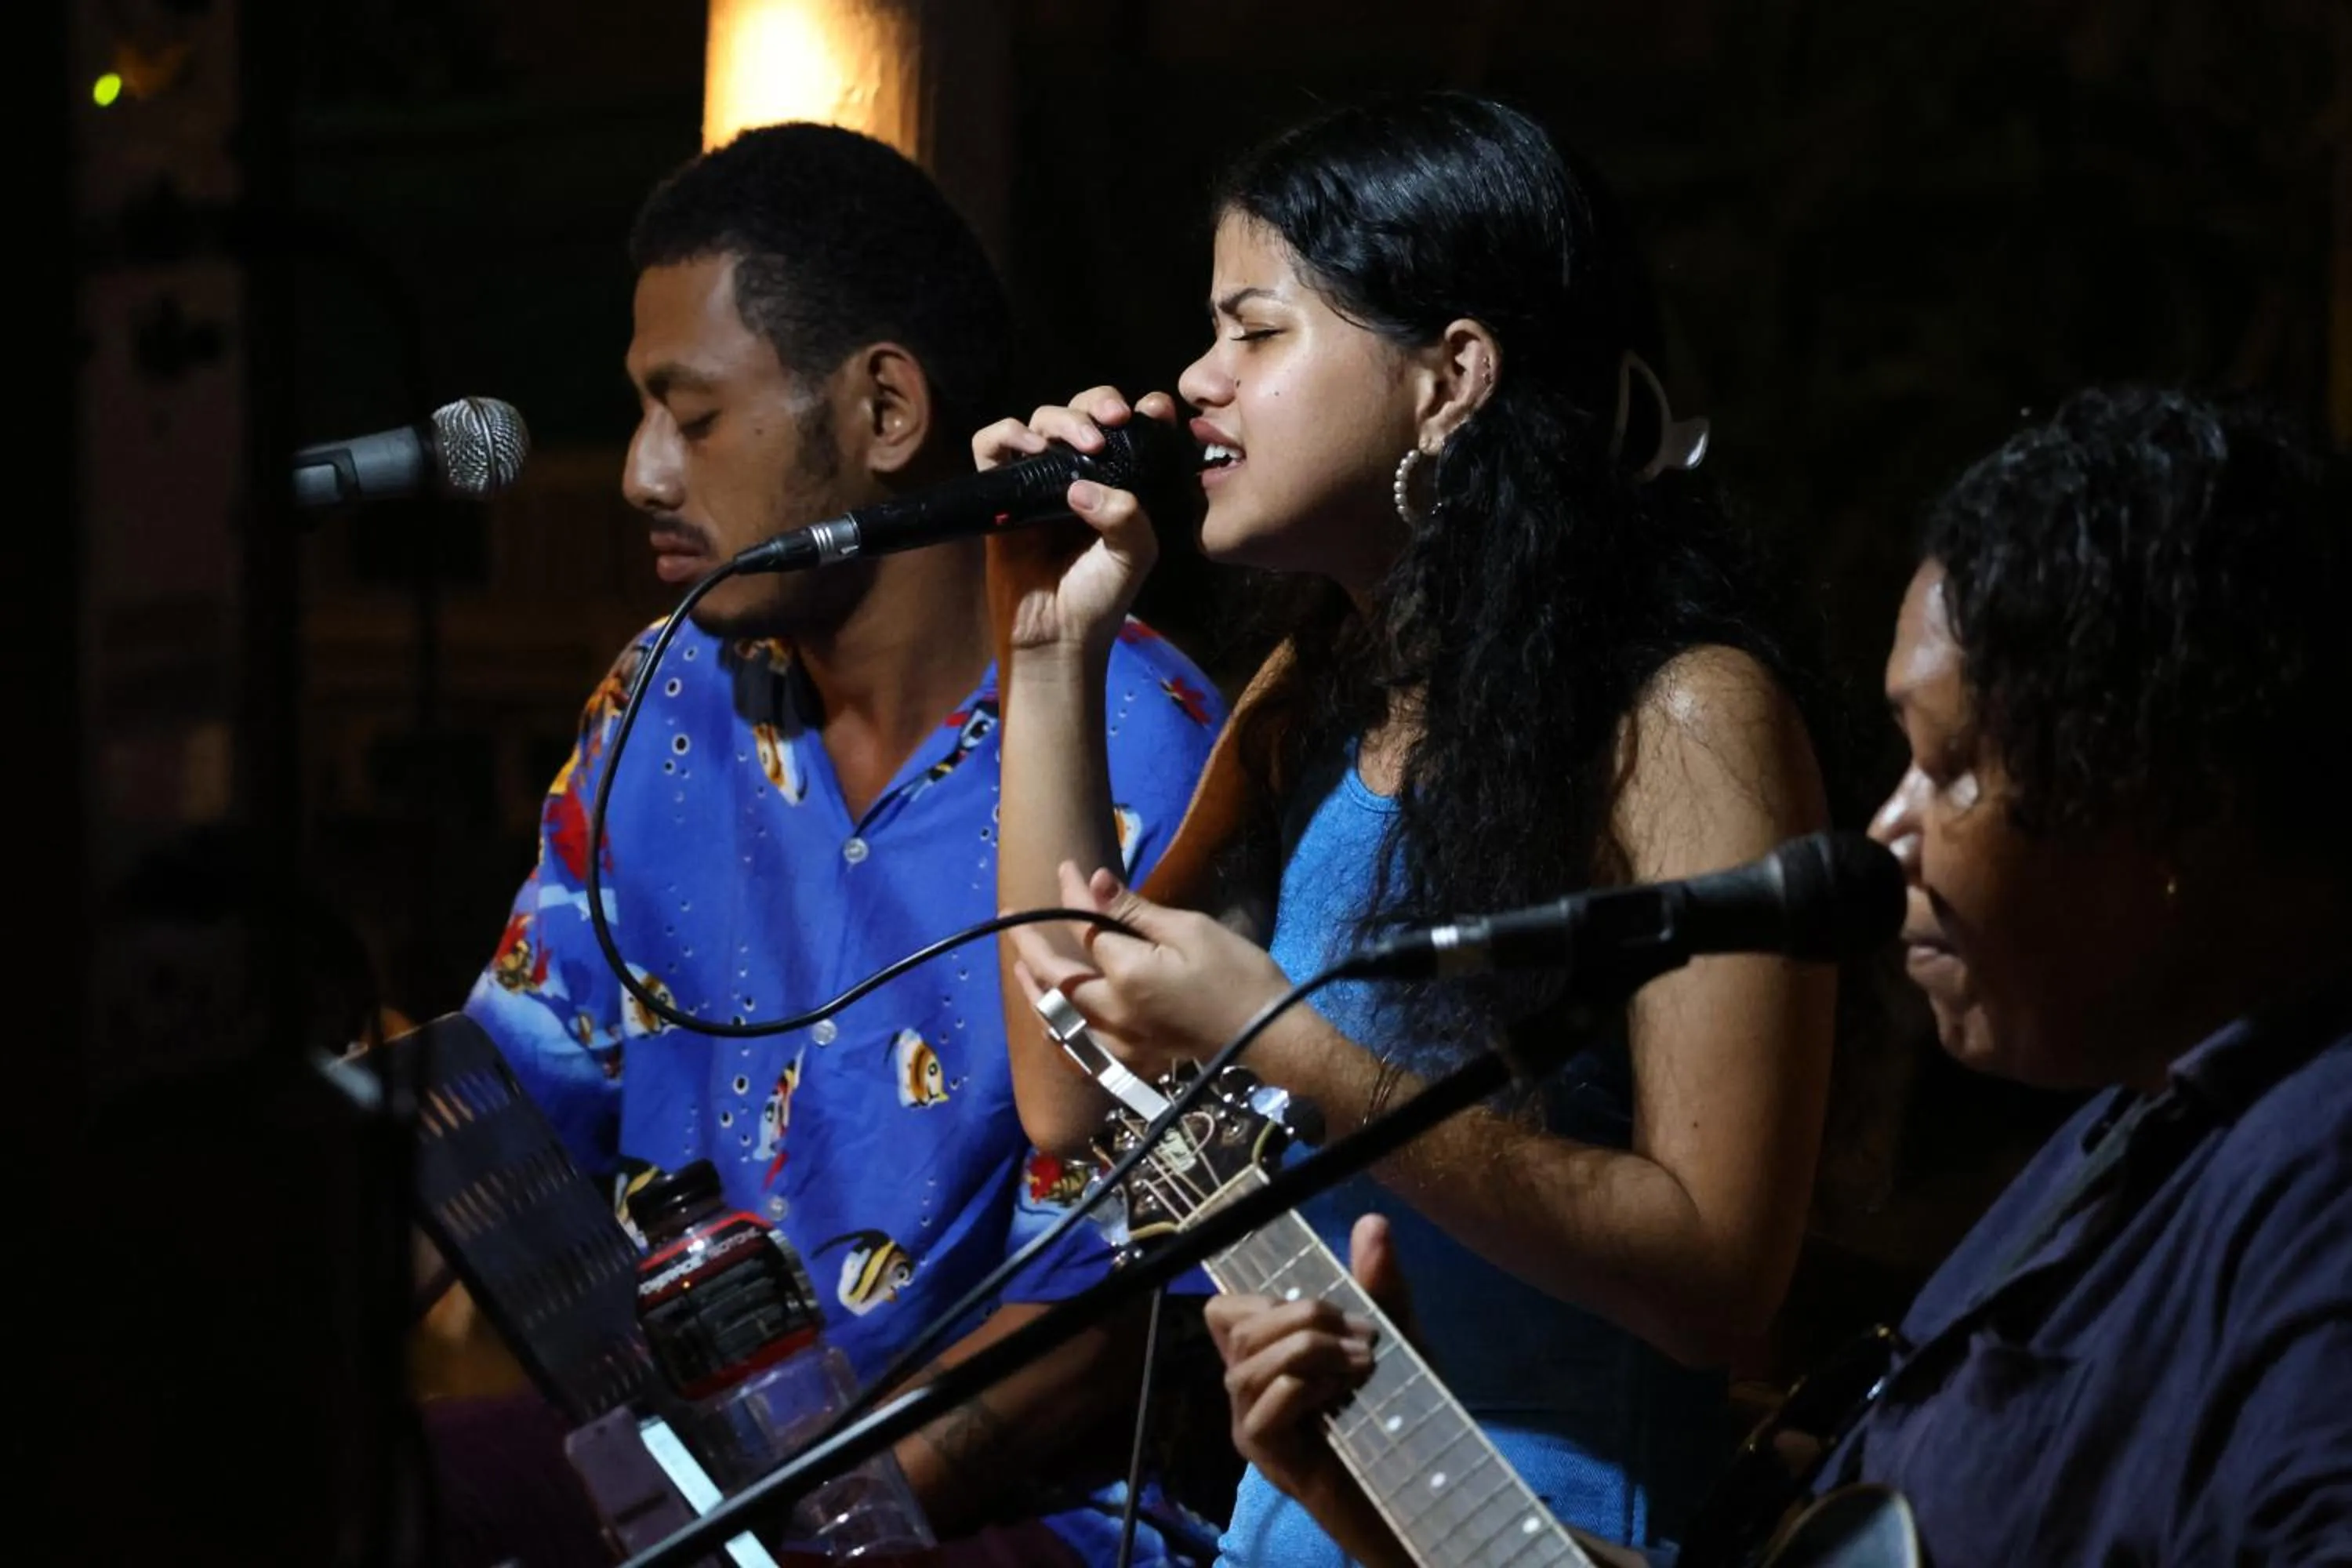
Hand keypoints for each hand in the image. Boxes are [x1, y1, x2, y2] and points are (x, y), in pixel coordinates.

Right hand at [970, 387, 1182, 659]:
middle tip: (1116, 419)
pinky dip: (1006, 433)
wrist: (1058, 637)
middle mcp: (1078, 472)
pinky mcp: (999, 491)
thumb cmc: (1100, 598)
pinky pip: (991, 445)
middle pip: (1083, 412)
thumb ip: (1128, 515)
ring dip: (1063, 419)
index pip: (1129, 428)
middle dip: (1101, 402)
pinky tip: (1029, 445)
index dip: (1143, 411)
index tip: (1156, 411)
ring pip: (1042, 420)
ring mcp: (1037, 479)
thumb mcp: (1135, 555)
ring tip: (1084, 443)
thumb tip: (1081, 485)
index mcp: (1118, 480)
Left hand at [1006, 862, 1294, 1082]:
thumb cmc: (1238, 975)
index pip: (1084, 928)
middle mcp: (1113, 1013)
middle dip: (1029, 947)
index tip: (1065, 870)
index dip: (1072, 895)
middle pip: (1055, 979)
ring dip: (1035, 993)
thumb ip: (1134, 911)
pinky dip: (1061, 1037)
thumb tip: (1094, 882)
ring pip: (1058, 1021)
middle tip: (1011, 920)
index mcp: (1127, 974)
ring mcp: (1120, 1044)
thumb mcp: (1190, 930)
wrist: (1268, 1034)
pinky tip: (1055, 1025)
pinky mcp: (1133, 1063)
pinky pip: (1081, 1056)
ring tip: (1022, 969)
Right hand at [1205, 1215, 1415, 1508]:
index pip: (1224, 1309)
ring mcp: (1250, 1421)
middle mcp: (1247, 1385)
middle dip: (1304, 1316)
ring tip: (1363, 1364)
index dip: (1268, 1296)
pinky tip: (1342, 1393)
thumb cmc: (1398, 1413)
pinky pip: (1265, 1406)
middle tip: (1364, 1336)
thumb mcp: (1396, 1337)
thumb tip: (1372, 1221)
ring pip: (1249, 1364)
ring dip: (1311, 1351)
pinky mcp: (1265, 1453)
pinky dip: (1305, 1388)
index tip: (1328, 1306)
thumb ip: (1380, 1284)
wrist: (1414, 1485)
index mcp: (1267, 1353)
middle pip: (1237, 1326)